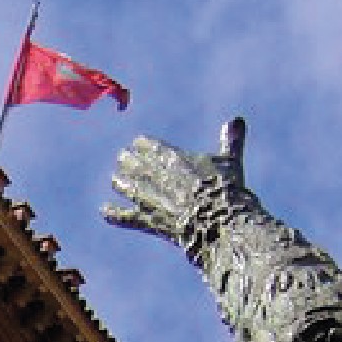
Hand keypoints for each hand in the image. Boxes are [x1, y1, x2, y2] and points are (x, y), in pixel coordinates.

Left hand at [104, 117, 248, 245]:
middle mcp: (154, 175)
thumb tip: (237, 120)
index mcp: (171, 157)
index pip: (146, 145)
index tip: (138, 144)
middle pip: (131, 163)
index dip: (141, 145)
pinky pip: (124, 216)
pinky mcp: (147, 220)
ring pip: (123, 185)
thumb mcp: (229, 161)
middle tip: (124, 160)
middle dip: (127, 161)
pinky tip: (104, 211)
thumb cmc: (227, 188)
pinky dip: (113, 214)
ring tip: (116, 179)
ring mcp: (148, 198)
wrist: (220, 221)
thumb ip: (230, 141)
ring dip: (120, 181)